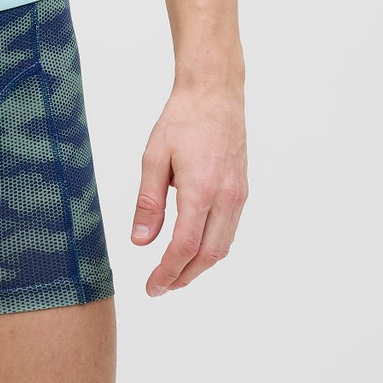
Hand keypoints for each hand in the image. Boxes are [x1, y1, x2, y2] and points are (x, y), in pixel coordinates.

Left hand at [132, 76, 247, 294]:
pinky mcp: (242, 191)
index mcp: (201, 190)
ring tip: (174, 274)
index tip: (150, 287)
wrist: (215, 94)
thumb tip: (141, 242)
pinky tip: (193, 249)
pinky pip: (228, 231)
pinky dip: (211, 248)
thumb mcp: (154, 158)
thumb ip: (148, 202)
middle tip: (159, 288)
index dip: (167, 272)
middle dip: (183, 277)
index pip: (184, 247)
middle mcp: (226, 198)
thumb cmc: (182, 121)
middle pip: (207, 255)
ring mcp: (238, 196)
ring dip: (199, 266)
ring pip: (222, 247)